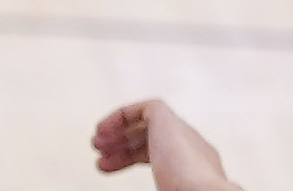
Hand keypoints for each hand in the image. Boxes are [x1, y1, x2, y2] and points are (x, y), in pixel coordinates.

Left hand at [93, 99, 240, 190]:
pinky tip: (102, 130)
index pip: (160, 156)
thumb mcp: (166, 186)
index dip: (129, 158)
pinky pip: (143, 109)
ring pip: (147, 124)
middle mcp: (193, 147)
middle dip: (122, 146)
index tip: (106, 166)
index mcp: (196, 167)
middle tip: (100, 157)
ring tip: (96, 146)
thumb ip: (160, 182)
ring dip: (118, 133)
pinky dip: (120, 116)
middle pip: (152, 140)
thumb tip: (154, 186)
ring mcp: (182, 130)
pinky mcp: (166, 115)